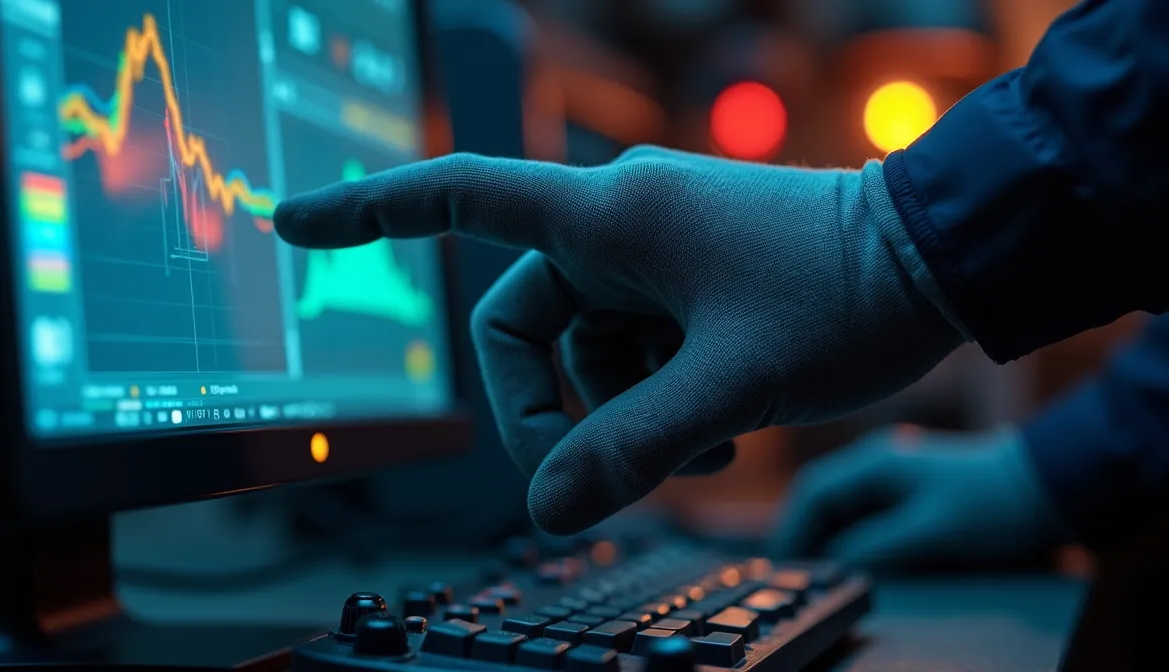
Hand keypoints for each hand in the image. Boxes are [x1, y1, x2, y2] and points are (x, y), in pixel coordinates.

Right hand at [275, 147, 964, 533]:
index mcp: (609, 215)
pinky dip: (654, 395)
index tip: (291, 219)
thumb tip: (547, 507)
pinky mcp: (685, 279)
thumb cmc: (845, 292)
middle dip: (553, 406)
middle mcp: (618, 224)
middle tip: (607, 466)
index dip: (368, 211)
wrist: (941, 258)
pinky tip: (718, 420)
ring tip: (704, 436)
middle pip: (522, 325)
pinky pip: (631, 349)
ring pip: (584, 352)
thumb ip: (632, 448)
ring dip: (620, 409)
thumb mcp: (731, 384)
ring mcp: (653, 253)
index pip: (459, 196)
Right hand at [770, 425, 1066, 568]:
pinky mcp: (911, 492)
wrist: (1049, 485)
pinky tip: (853, 560)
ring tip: (820, 573)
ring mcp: (894, 475)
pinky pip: (865, 516)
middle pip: (822, 500)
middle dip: (806, 537)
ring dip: (829, 539)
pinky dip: (852, 538)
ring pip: (843, 509)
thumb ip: (875, 544)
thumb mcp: (929, 530)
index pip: (813, 491)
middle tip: (796, 574)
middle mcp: (878, 463)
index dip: (792, 529)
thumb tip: (834, 561)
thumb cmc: (994, 503)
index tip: (782, 562)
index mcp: (875, 462)